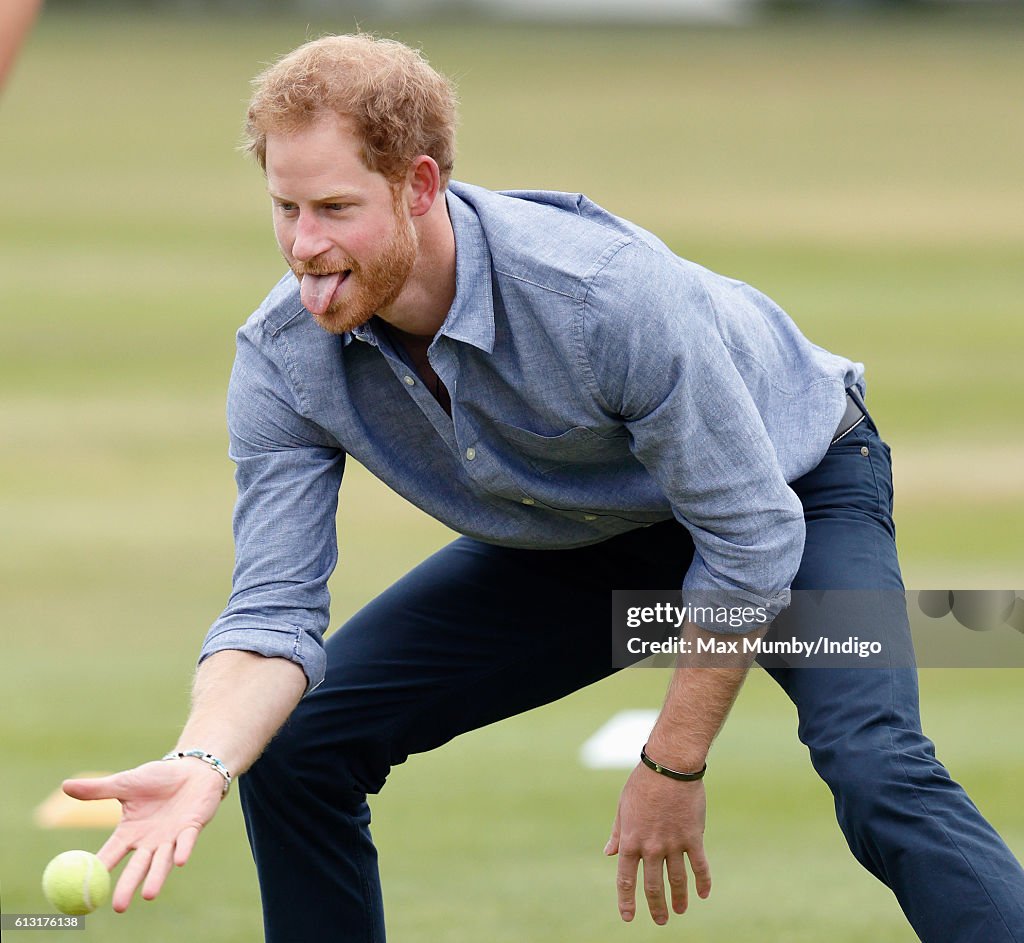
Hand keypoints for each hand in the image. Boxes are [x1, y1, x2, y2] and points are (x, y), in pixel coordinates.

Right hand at [62, 759, 225, 911]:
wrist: (192, 769)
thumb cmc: (158, 778)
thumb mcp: (125, 783)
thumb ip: (97, 790)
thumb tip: (64, 786)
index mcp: (130, 832)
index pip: (110, 855)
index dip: (96, 870)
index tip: (81, 887)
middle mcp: (149, 841)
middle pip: (136, 867)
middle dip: (127, 886)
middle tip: (118, 907)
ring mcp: (171, 837)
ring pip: (162, 861)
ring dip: (156, 877)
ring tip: (148, 895)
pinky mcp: (192, 827)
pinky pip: (187, 841)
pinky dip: (183, 850)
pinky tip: (180, 860)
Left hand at [604, 762, 711, 924]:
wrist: (669, 766)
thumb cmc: (643, 783)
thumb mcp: (623, 806)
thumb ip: (618, 832)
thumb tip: (609, 853)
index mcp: (631, 840)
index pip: (625, 878)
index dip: (626, 900)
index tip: (628, 917)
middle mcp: (651, 846)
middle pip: (652, 885)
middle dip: (655, 906)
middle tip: (659, 920)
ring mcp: (673, 843)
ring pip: (677, 880)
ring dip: (679, 899)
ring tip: (679, 911)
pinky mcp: (693, 837)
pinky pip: (700, 866)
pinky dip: (703, 882)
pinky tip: (703, 894)